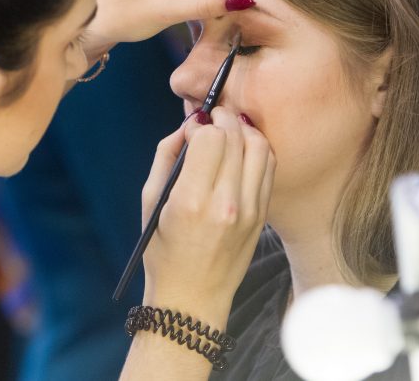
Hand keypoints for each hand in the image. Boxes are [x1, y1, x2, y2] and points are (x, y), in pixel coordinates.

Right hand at [140, 107, 275, 323]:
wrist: (192, 298)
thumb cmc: (163, 250)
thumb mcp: (150, 201)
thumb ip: (166, 155)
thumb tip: (187, 125)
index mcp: (192, 201)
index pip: (211, 137)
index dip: (200, 124)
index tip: (191, 129)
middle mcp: (226, 204)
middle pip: (236, 136)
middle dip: (221, 119)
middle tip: (210, 119)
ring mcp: (250, 211)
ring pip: (259, 146)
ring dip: (242, 130)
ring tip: (227, 131)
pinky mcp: (263, 216)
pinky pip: (268, 167)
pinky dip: (256, 150)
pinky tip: (240, 152)